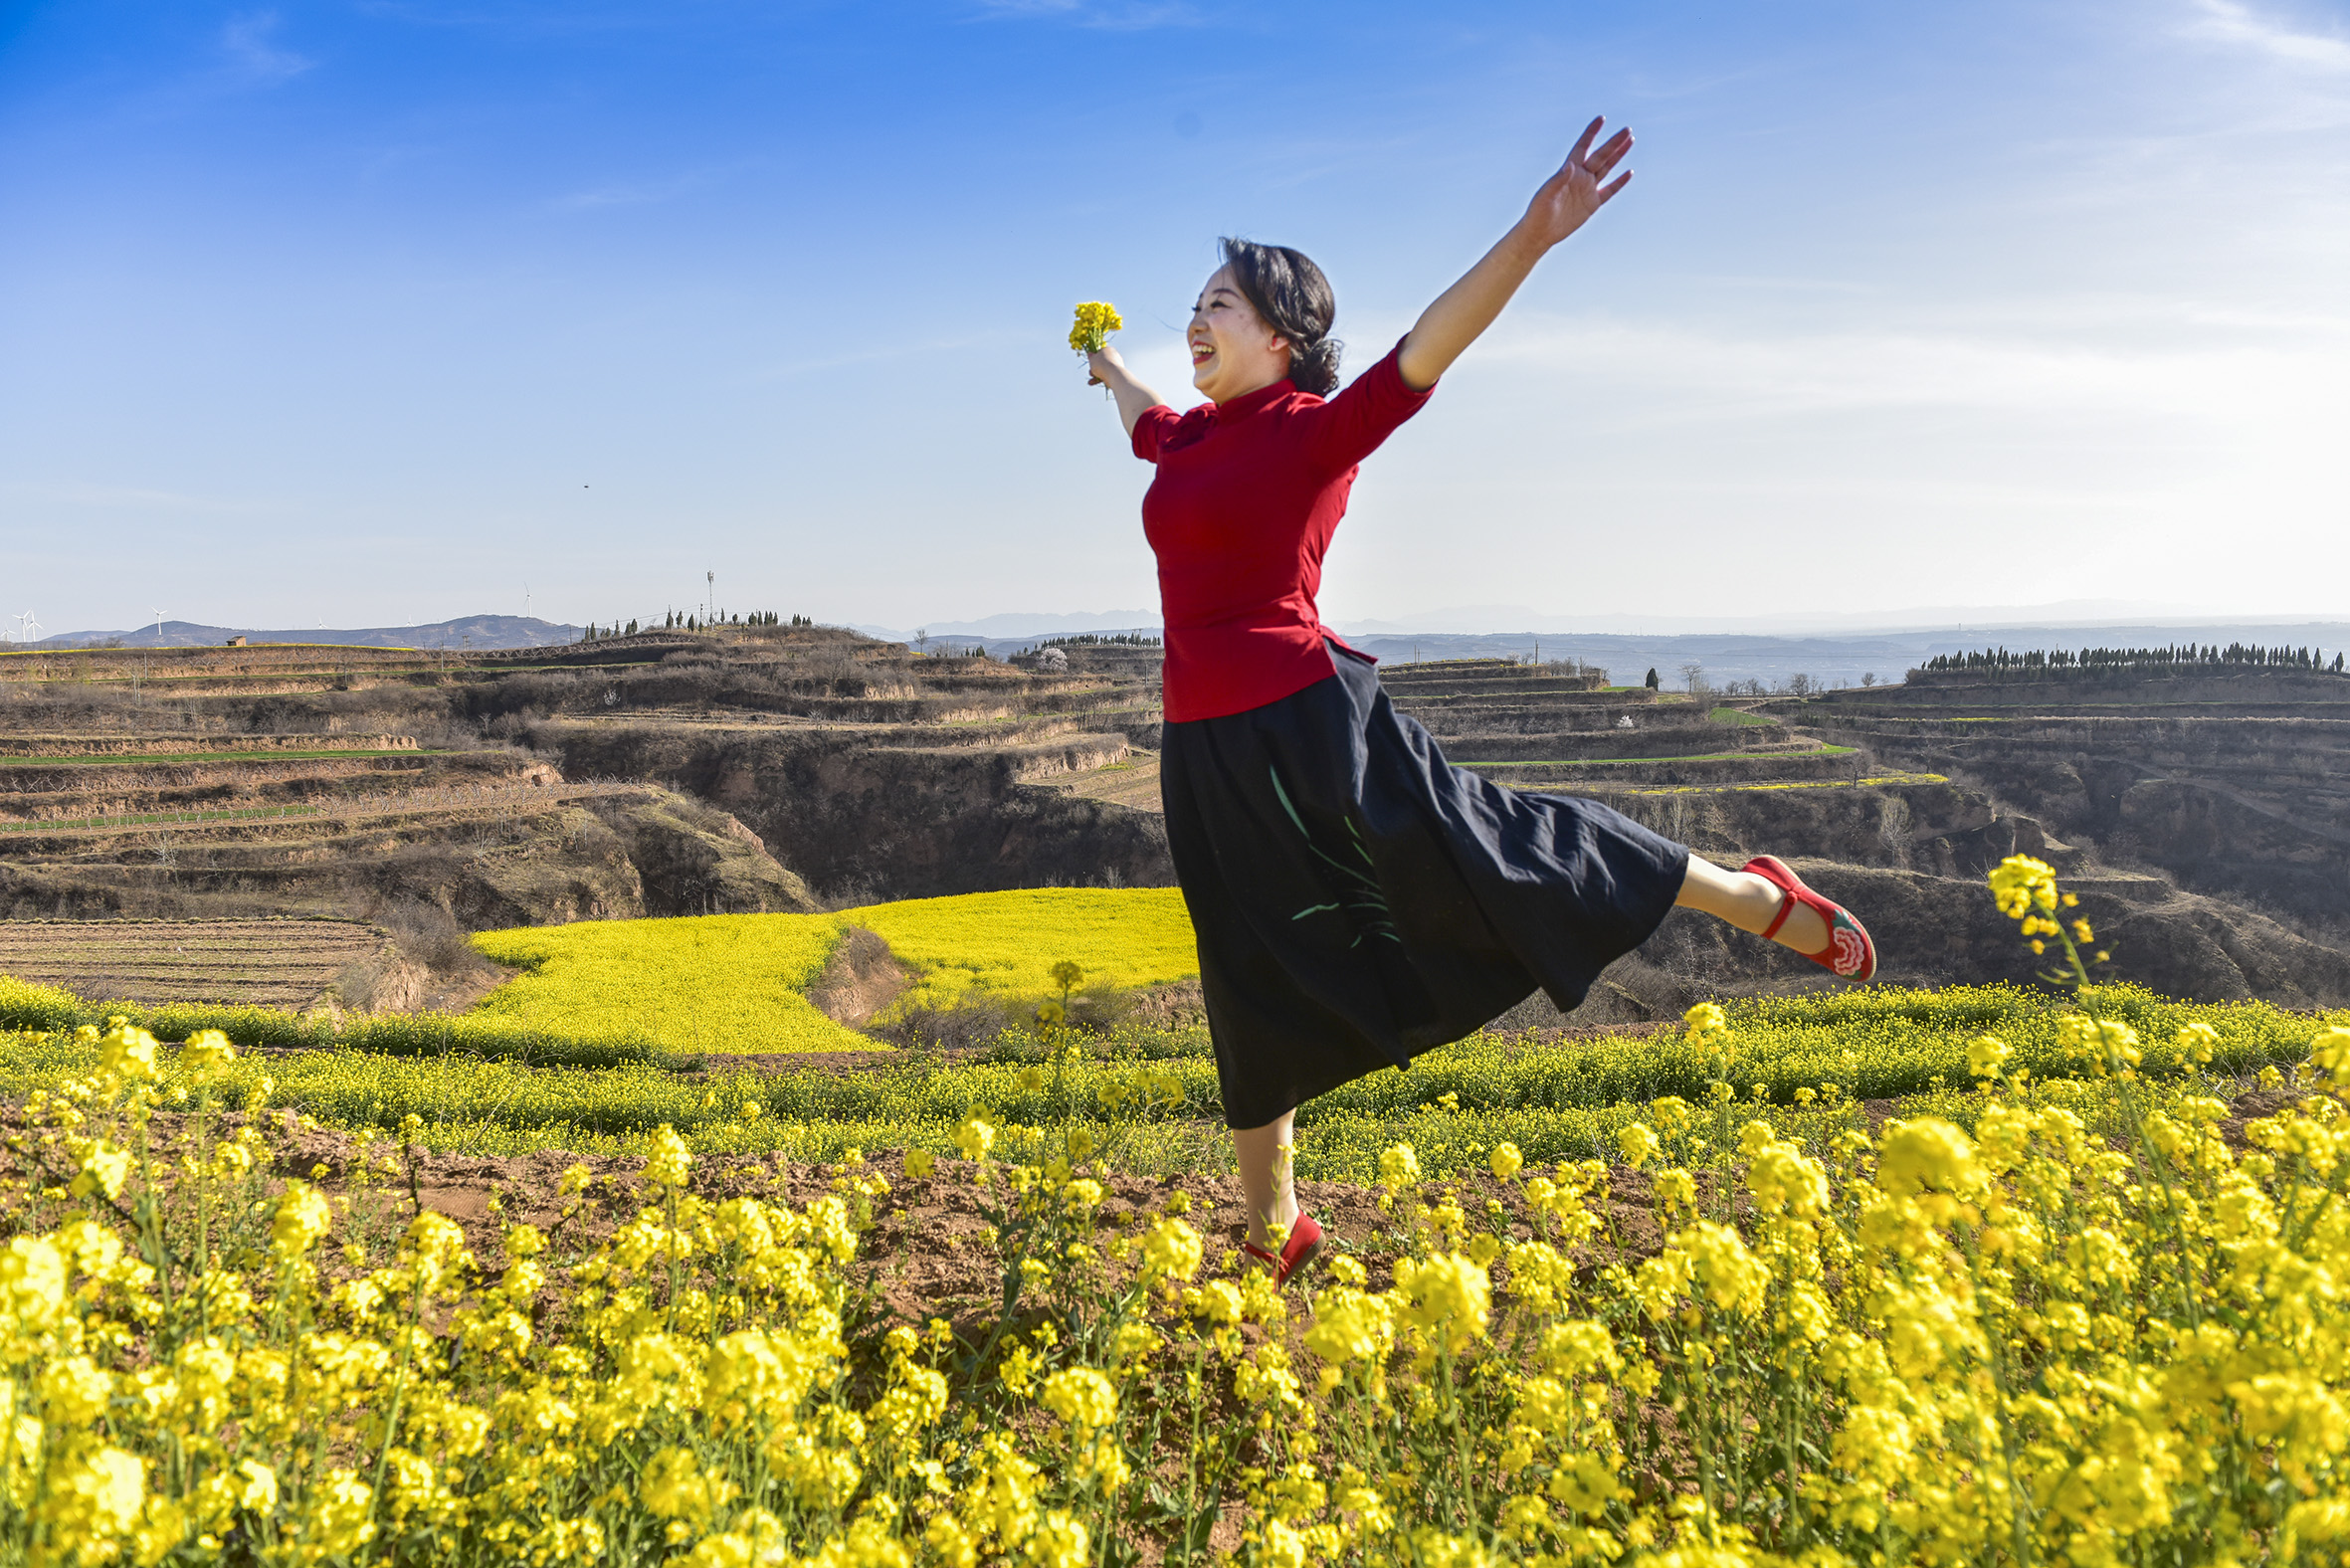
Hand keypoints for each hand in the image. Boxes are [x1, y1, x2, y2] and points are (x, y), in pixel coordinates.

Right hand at [1086, 344, 1126, 386]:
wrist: (1113, 374)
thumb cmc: (1102, 364)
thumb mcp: (1092, 359)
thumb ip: (1091, 357)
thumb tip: (1090, 354)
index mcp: (1108, 350)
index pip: (1100, 352)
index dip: (1094, 357)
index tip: (1090, 362)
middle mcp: (1114, 356)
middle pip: (1101, 362)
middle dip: (1094, 368)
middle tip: (1090, 372)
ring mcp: (1116, 366)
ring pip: (1103, 370)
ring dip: (1095, 375)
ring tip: (1091, 379)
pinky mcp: (1116, 373)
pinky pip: (1107, 375)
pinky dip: (1099, 379)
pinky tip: (1092, 383)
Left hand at [1519, 116, 1631, 250]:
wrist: (1541, 233)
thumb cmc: (1538, 212)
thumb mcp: (1546, 195)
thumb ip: (1559, 179)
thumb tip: (1570, 166)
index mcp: (1569, 171)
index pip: (1583, 147)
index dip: (1591, 133)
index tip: (1601, 118)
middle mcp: (1580, 177)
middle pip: (1601, 156)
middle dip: (1613, 143)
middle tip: (1627, 130)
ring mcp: (1587, 189)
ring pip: (1607, 168)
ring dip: (1618, 155)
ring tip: (1630, 141)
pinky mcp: (1592, 204)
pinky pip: (1609, 190)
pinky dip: (1620, 182)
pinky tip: (1629, 172)